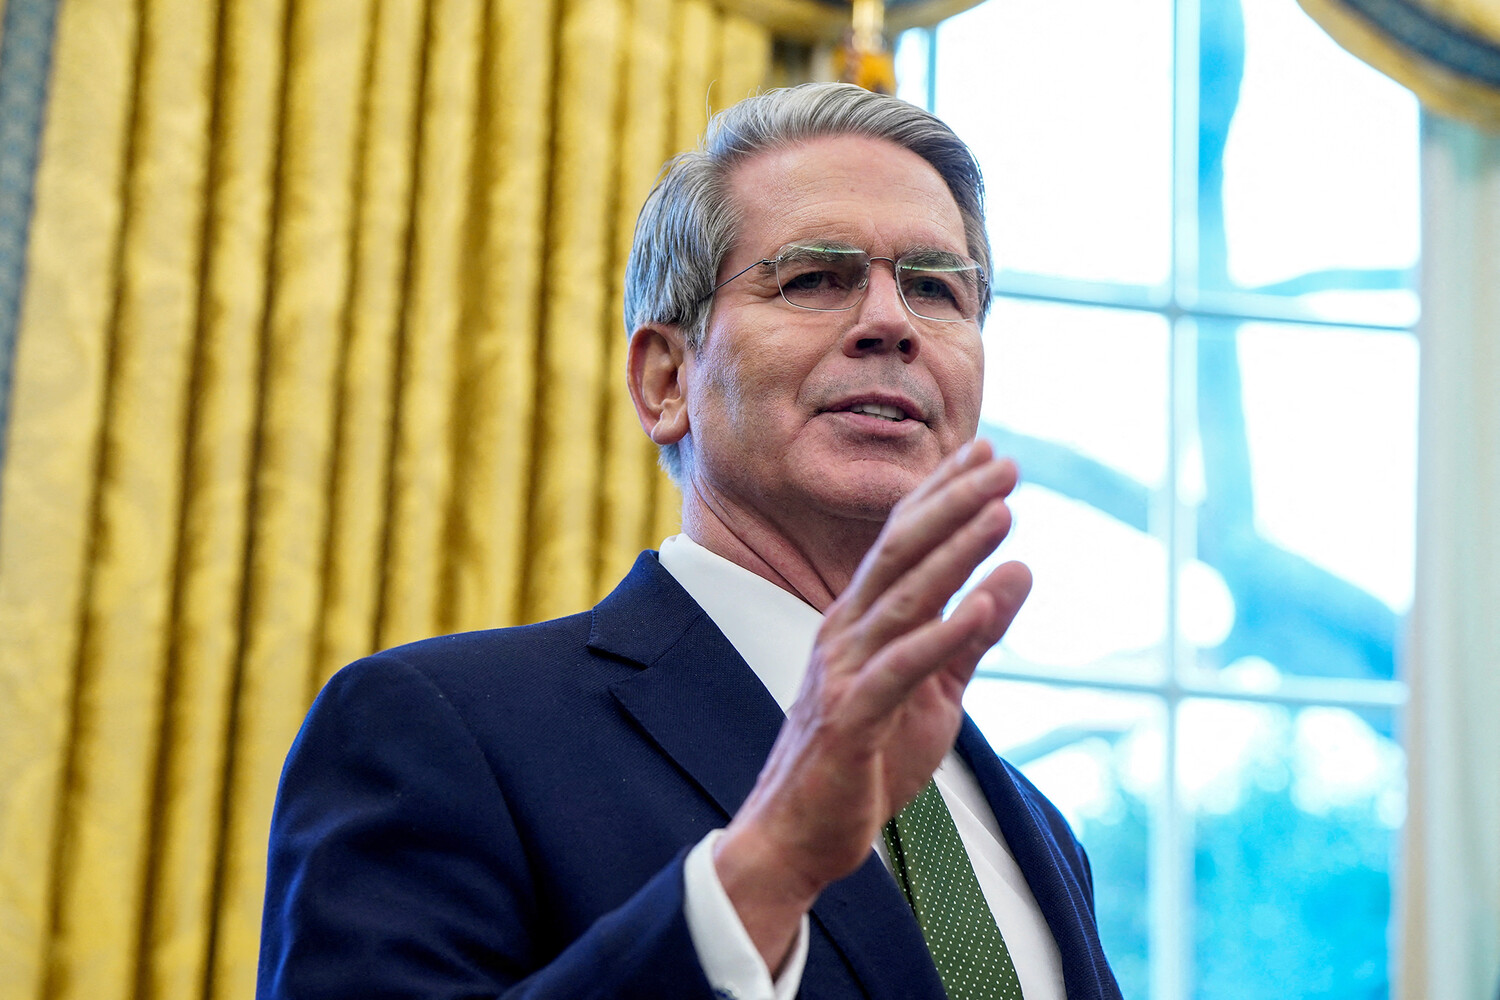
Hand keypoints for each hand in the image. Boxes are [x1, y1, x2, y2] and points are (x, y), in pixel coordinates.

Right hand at [712, 439, 1031, 969]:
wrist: (801, 835)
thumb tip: (1023, 569)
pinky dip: (945, 634)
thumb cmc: (866, 761)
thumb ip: (974, 635)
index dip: (944, 494)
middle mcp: (845, 632)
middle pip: (901, 551)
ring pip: (904, 597)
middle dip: (954, 502)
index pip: (902, 541)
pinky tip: (985, 604)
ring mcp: (843, 671)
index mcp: (860, 620)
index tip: (987, 453)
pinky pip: (902, 668)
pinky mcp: (850, 717)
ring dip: (955, 552)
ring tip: (1002, 512)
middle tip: (1004, 461)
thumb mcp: (935, 691)